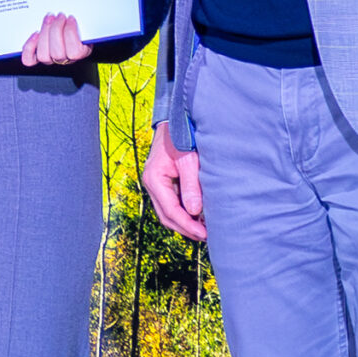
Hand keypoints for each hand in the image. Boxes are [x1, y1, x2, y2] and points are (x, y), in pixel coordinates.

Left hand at [22, 12, 92, 66]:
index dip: (71, 33)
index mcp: (80, 54)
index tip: (70, 18)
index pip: (75, 52)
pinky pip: (29, 59)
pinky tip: (35, 34)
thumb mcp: (86, 24)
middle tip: (58, 16)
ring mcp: (50, 59)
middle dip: (56, 30)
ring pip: (43, 55)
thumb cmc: (79, 25)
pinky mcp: (37, 57)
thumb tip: (75, 16)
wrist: (70, 28)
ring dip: (44, 34)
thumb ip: (84, 22)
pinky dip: (30, 47)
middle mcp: (64, 59)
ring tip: (48, 19)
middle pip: (57, 53)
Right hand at [142, 122, 205, 242]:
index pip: (170, 210)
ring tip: (204, 230)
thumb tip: (195, 212)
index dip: (187, 225)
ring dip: (184, 222)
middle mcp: (152, 184)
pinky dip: (184, 212)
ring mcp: (156, 184)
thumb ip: (191, 185)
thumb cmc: (182, 136)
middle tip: (206, 237)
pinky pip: (172, 203)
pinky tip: (198, 215)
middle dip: (185, 228)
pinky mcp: (164, 182)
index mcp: (154, 179)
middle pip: (166, 216)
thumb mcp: (189, 159)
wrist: (175, 119)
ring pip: (168, 212)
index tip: (204, 234)